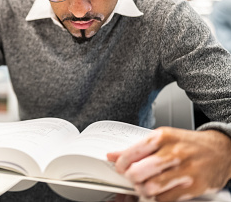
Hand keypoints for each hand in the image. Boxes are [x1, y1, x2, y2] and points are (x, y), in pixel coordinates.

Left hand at [107, 127, 230, 200]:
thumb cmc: (189, 144)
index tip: (120, 168)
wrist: (221, 150)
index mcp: (163, 137)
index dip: (122, 163)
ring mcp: (186, 170)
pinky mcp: (195, 186)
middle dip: (131, 177)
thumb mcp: (163, 139)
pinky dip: (158, 198)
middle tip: (133, 178)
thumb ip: (137, 148)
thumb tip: (112, 155)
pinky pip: (166, 199)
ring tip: (145, 186)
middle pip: (139, 171)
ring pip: (151, 187)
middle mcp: (174, 152)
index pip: (133, 151)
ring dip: (143, 189)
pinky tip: (160, 191)